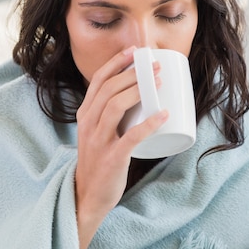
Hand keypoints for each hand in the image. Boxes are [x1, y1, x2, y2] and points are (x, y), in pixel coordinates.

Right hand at [74, 47, 167, 248]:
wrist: (87, 196)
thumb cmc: (98, 162)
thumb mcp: (95, 133)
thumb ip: (108, 116)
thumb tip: (138, 96)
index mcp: (85, 115)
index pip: (98, 81)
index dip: (116, 63)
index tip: (134, 52)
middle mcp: (88, 124)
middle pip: (108, 89)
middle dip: (132, 73)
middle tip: (154, 65)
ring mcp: (99, 141)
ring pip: (115, 106)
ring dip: (138, 90)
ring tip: (158, 81)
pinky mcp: (112, 158)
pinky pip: (131, 137)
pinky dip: (149, 124)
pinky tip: (163, 115)